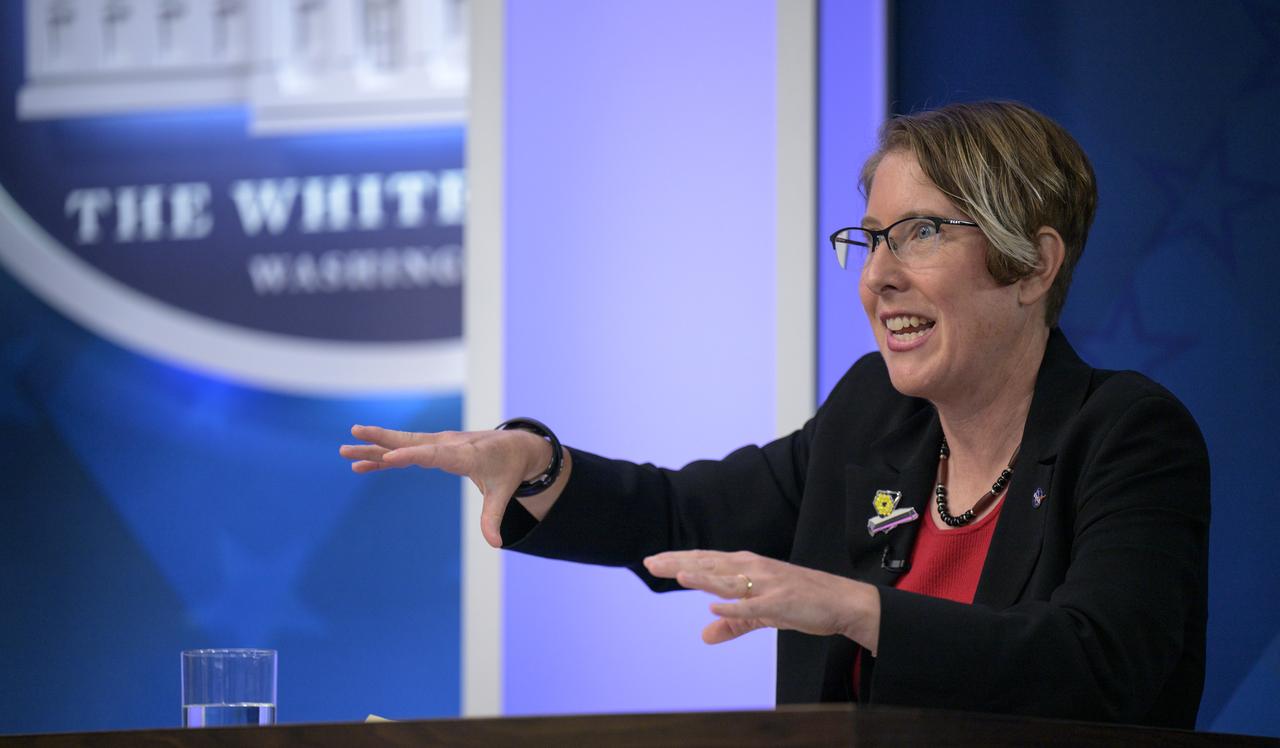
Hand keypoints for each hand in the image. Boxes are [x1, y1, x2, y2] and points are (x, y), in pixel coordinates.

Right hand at [339, 425, 557, 547]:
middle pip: (410, 442)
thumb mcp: (503, 493)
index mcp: (465, 454)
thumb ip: (493, 517)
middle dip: (381, 440)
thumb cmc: (507, 469)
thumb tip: (496, 545)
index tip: (392, 455)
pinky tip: (360, 464)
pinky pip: (404, 451)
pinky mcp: (432, 447)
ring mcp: (437, 443)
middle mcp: (447, 444)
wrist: (514, 447)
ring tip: (344, 451)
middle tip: (353, 435)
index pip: (436, 454)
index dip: (414, 454)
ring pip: (401, 444)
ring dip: (374, 447)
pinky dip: (383, 457)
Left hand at [643, 550, 880, 652]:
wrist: (842, 601)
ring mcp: (768, 585)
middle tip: (650, 563)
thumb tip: (704, 635)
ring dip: (703, 577)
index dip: (678, 560)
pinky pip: (755, 605)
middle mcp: (754, 570)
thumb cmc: (802, 601)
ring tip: (678, 575)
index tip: (653, 561)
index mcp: (747, 568)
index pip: (706, 562)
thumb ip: (733, 622)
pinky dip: (735, 605)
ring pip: (729, 580)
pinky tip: (715, 606)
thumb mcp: (762, 612)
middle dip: (680, 563)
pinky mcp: (782, 602)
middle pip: (710, 566)